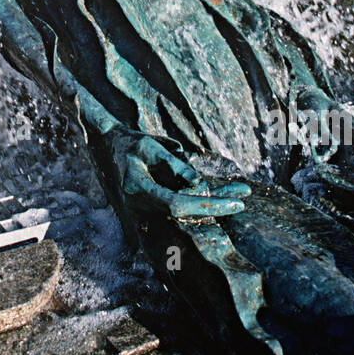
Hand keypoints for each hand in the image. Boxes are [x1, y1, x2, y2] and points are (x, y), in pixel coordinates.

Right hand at [123, 136, 249, 219]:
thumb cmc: (131, 142)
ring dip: (214, 200)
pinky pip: (184, 202)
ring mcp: (149, 207)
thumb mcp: (153, 147)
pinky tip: (226, 192)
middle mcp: (143, 205)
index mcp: (139, 190)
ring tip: (242, 191)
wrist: (111, 145)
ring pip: (188, 209)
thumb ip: (176, 167)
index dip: (207, 206)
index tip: (232, 203)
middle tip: (243, 200)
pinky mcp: (157, 203)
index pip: (178, 205)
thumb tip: (200, 186)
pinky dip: (204, 197)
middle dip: (216, 206)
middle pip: (186, 212)